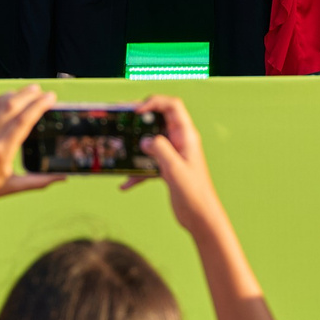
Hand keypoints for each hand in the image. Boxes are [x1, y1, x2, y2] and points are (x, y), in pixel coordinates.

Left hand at [0, 85, 65, 215]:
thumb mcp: (13, 187)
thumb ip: (40, 180)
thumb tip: (64, 177)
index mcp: (1, 153)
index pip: (25, 120)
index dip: (39, 105)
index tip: (50, 97)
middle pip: (11, 106)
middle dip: (29, 95)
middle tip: (41, 90)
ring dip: (14, 95)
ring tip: (27, 91)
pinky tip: (6, 98)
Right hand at [128, 95, 223, 228]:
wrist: (200, 217)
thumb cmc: (194, 193)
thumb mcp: (175, 169)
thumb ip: (160, 150)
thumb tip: (145, 140)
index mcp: (186, 136)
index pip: (172, 107)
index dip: (154, 102)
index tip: (136, 111)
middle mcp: (180, 142)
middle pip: (158, 121)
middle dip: (140, 120)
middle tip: (121, 120)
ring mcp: (173, 155)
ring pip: (151, 142)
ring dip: (135, 146)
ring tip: (119, 146)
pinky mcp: (167, 169)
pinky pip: (148, 164)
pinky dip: (136, 172)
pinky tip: (125, 184)